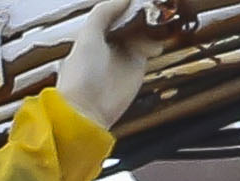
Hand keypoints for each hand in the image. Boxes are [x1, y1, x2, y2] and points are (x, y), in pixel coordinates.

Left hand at [58, 0, 163, 129]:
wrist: (87, 111)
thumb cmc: (79, 78)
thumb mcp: (87, 37)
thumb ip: (103, 14)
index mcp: (92, 35)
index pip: (114, 13)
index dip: (127, 4)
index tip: (139, 0)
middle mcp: (108, 43)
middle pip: (131, 20)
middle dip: (144, 12)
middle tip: (156, 6)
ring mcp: (123, 54)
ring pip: (144, 31)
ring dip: (153, 24)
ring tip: (160, 19)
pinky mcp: (137, 66)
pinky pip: (151, 46)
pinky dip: (157, 40)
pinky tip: (157, 41)